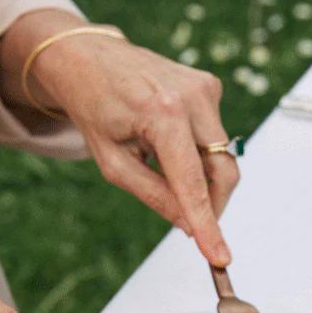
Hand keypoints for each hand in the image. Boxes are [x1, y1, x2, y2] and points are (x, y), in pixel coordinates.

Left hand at [0, 12, 237, 265]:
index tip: (220, 256)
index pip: (192, 183)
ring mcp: (205, 87)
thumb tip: (188, 225)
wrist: (87, 56)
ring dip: (202, 176)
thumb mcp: (113, 163)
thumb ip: (154, 196)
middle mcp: (192, 96)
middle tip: (195, 226)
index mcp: (162, 114)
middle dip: (213, 205)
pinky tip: (167, 141)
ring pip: (224, 156)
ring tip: (161, 166)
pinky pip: (215, 136)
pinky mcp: (209, 85)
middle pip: (223, 171)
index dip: (207, 224)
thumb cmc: (94, 107)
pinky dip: (198, 152)